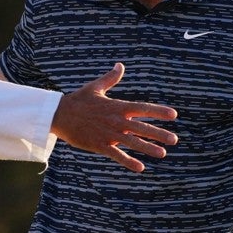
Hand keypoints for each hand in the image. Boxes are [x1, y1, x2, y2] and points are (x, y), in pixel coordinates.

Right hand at [51, 63, 177, 171]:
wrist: (58, 115)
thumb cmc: (78, 100)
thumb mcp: (95, 87)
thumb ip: (111, 78)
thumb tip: (120, 65)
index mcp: (117, 106)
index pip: (142, 108)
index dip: (158, 111)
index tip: (173, 115)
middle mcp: (116, 120)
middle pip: (141, 127)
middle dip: (159, 134)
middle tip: (174, 140)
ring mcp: (108, 133)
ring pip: (132, 142)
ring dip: (148, 148)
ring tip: (162, 153)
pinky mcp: (99, 145)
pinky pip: (117, 155)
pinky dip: (128, 161)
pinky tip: (140, 167)